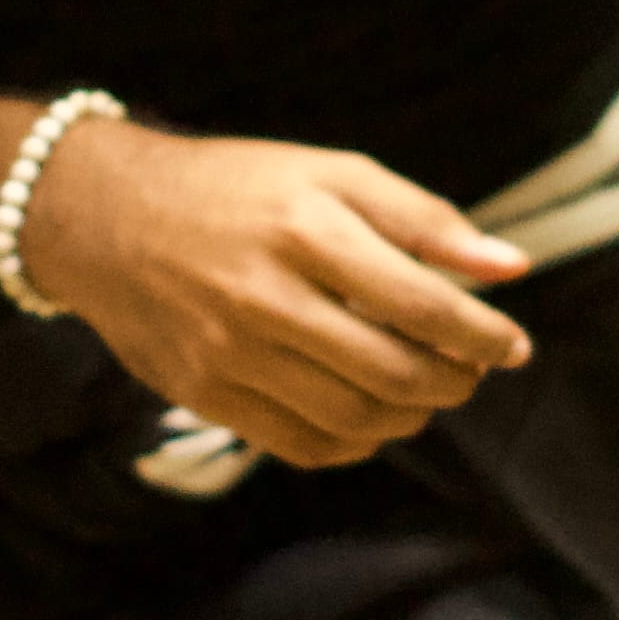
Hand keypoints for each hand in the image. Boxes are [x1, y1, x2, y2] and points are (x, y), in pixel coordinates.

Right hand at [22, 118, 536, 466]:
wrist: (104, 217)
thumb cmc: (235, 188)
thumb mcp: (328, 173)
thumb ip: (422, 219)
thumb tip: (511, 267)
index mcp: (304, 229)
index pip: (420, 303)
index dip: (482, 335)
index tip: (514, 346)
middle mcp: (264, 296)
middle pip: (393, 372)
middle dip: (454, 383)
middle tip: (471, 372)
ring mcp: (228, 353)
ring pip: (354, 419)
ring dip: (412, 416)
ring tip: (426, 392)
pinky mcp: (203, 395)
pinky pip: (302, 446)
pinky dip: (356, 442)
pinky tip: (370, 415)